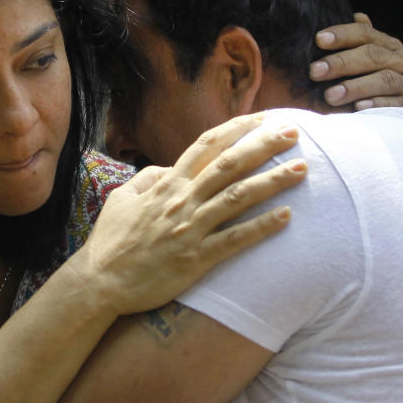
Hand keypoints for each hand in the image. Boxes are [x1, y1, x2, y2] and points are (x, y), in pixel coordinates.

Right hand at [79, 113, 306, 314]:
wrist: (100, 283)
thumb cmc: (110, 242)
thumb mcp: (122, 199)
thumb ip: (149, 178)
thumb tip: (171, 168)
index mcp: (167, 184)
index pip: (206, 146)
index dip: (236, 129)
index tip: (261, 118)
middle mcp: (182, 201)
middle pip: (230, 164)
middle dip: (264, 145)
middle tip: (293, 133)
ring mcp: (190, 229)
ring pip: (238, 197)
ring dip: (273, 181)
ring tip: (301, 169)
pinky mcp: (196, 259)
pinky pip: (235, 239)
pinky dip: (261, 227)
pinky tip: (286, 217)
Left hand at [310, 12, 402, 117]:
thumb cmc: (388, 89)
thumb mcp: (377, 64)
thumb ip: (366, 43)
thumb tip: (357, 15)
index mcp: (391, 48)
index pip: (366, 34)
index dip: (343, 34)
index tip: (319, 39)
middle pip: (374, 56)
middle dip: (342, 62)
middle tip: (315, 71)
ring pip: (386, 80)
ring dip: (356, 87)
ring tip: (330, 95)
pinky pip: (398, 105)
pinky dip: (378, 105)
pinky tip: (358, 109)